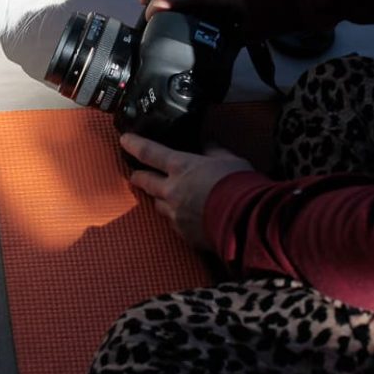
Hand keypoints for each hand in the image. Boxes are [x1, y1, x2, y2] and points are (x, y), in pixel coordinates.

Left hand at [123, 134, 254, 247]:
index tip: (125, 140)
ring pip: (157, 204)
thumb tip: (207, 143)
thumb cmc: (240, 186)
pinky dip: (177, 217)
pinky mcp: (183, 233)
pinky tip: (187, 216)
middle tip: (136, 173)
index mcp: (182, 167)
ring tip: (167, 197)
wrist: (248, 220)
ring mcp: (175, 214)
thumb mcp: (229, 159)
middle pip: (145, 181)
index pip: (149, 152)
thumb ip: (214, 150)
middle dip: (138, 175)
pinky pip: (173, 223)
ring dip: (160, 199)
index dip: (134, 144)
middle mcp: (173, 190)